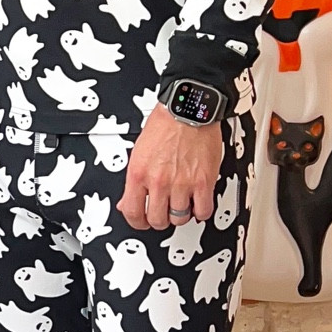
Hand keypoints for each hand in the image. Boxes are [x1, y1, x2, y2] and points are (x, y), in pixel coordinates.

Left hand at [119, 107, 222, 231]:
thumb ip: (134, 180)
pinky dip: (200, 211)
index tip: (142, 221)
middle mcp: (159, 181)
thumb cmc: (165, 125)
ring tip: (181, 203)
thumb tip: (127, 201)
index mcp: (138, 173)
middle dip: (159, 219)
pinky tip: (197, 203)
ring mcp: (182, 183)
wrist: (188, 109)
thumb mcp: (138, 152)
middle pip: (157, 219)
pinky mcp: (203, 182)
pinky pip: (203, 211)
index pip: (133, 212)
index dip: (137, 222)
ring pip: (180, 218)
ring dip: (180, 214)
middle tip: (163, 212)